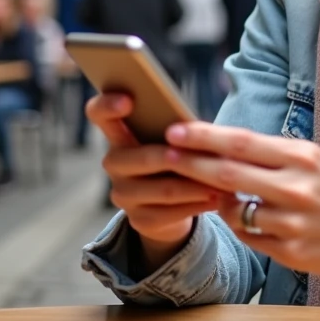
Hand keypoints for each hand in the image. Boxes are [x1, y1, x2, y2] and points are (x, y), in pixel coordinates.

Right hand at [86, 92, 221, 268]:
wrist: (171, 206)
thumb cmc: (175, 158)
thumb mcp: (173, 140)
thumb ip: (176, 130)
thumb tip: (198, 129)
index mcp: (119, 135)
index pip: (98, 113)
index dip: (107, 105)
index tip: (128, 100)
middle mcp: (114, 164)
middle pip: (140, 158)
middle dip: (172, 157)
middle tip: (196, 154)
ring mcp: (123, 194)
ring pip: (162, 189)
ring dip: (195, 185)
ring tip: (221, 181)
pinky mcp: (139, 220)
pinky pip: (171, 213)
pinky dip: (198, 205)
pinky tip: (218, 199)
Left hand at [161, 123, 319, 302]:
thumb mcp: (311, 161)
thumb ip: (269, 155)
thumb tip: (220, 146)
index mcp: (302, 157)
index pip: (241, 142)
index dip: (204, 137)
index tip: (175, 130)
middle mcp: (297, 187)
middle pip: (228, 174)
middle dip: (191, 163)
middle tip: (164, 154)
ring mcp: (293, 222)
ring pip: (234, 210)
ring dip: (215, 201)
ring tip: (210, 193)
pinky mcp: (291, 252)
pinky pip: (248, 236)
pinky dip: (239, 226)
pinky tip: (245, 218)